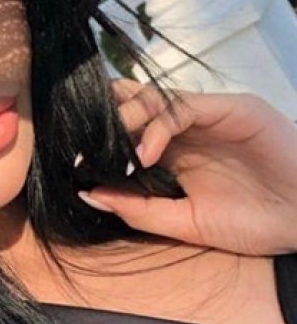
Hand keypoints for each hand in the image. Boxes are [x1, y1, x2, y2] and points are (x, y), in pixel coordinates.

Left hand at [78, 81, 296, 255]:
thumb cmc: (255, 223)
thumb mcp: (186, 222)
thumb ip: (139, 208)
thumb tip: (88, 192)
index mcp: (175, 152)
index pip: (127, 131)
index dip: (98, 138)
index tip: (68, 157)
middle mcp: (188, 129)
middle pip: (135, 107)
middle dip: (104, 121)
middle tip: (76, 144)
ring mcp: (209, 116)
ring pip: (154, 99)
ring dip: (125, 120)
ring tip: (106, 148)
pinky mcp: (232, 108)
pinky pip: (185, 106)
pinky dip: (158, 126)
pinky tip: (143, 154)